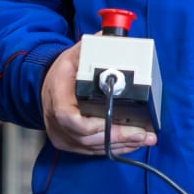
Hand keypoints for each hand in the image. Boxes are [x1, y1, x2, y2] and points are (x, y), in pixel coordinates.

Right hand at [42, 41, 149, 156]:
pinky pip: (89, 151)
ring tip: (144, 138)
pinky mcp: (66, 141)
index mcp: (56, 93)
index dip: (93, 123)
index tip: (116, 120)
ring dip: (119, 145)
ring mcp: (59, 131)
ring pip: (89, 146)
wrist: (49, 82)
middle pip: (84, 136)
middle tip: (143, 133)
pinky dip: (111, 148)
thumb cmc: (65, 69)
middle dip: (117, 136)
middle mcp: (53, 116)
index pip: (68, 117)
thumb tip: (118, 42)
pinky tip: (130, 144)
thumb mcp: (78, 53)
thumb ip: (97, 49)